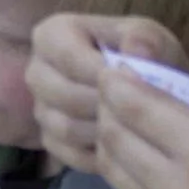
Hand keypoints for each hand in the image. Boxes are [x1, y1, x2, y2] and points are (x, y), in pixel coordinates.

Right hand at [25, 13, 188, 173]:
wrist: (146, 89)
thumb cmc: (144, 57)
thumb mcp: (151, 37)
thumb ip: (144, 39)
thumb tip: (136, 53)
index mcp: (52, 35)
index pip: (69, 57)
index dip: (104, 74)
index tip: (135, 84)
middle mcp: (36, 71)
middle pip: (63, 95)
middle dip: (104, 105)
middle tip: (136, 109)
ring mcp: (40, 108)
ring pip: (64, 128)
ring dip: (103, 131)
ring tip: (133, 125)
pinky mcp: (49, 140)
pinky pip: (68, 153)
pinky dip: (99, 153)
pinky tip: (124, 145)